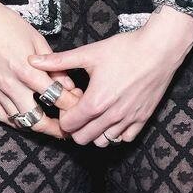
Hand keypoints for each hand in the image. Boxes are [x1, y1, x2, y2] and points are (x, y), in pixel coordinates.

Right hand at [0, 0, 84, 138]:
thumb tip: (68, 84)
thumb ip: (53, 64)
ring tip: (48, 126)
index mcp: (28, 70)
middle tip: (66, 129)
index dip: (71, 105)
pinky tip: (25, 120)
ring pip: (19, 121)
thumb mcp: (36, 39)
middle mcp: (12, 85)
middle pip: (37, 119)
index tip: (79, 106)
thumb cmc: (6, 23)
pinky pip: (1, 115)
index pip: (56, 97)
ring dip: (35, 126)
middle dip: (55, 128)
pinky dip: (15, 121)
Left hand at [43, 4, 192, 147]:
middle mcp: (111, 116)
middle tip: (80, 110)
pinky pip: (124, 139)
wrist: (159, 49)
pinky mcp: (143, 119)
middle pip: (82, 139)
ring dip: (95, 133)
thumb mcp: (89, 53)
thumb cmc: (125, 49)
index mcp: (95, 102)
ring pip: (103, 143)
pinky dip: (116, 133)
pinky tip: (113, 117)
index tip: (69, 103)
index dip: (64, 116)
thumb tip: (32, 59)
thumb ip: (59, 61)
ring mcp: (128, 119)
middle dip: (76, 127)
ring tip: (96, 115)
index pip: (68, 126)